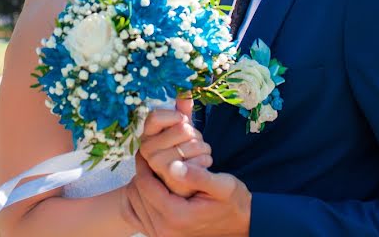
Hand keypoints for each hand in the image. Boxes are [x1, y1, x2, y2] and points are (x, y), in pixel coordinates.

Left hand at [125, 154, 250, 236]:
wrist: (243, 225)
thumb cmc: (234, 202)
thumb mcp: (223, 185)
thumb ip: (198, 175)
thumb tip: (173, 165)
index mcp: (177, 216)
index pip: (145, 186)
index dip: (143, 165)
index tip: (145, 150)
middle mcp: (166, 230)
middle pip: (137, 196)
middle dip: (141, 175)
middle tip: (147, 158)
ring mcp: (163, 236)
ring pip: (136, 206)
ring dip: (140, 187)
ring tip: (150, 171)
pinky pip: (140, 217)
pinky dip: (141, 201)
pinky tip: (153, 188)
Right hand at [138, 98, 211, 196]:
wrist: (180, 182)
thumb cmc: (179, 150)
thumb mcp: (178, 128)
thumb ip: (181, 109)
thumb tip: (186, 88)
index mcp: (146, 134)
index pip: (156, 116)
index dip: (175, 116)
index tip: (182, 121)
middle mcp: (147, 149)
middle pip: (181, 129)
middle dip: (195, 134)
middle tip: (192, 142)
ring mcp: (158, 164)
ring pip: (194, 144)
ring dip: (203, 147)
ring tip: (197, 154)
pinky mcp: (173, 178)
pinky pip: (200, 160)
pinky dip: (206, 159)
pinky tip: (201, 164)